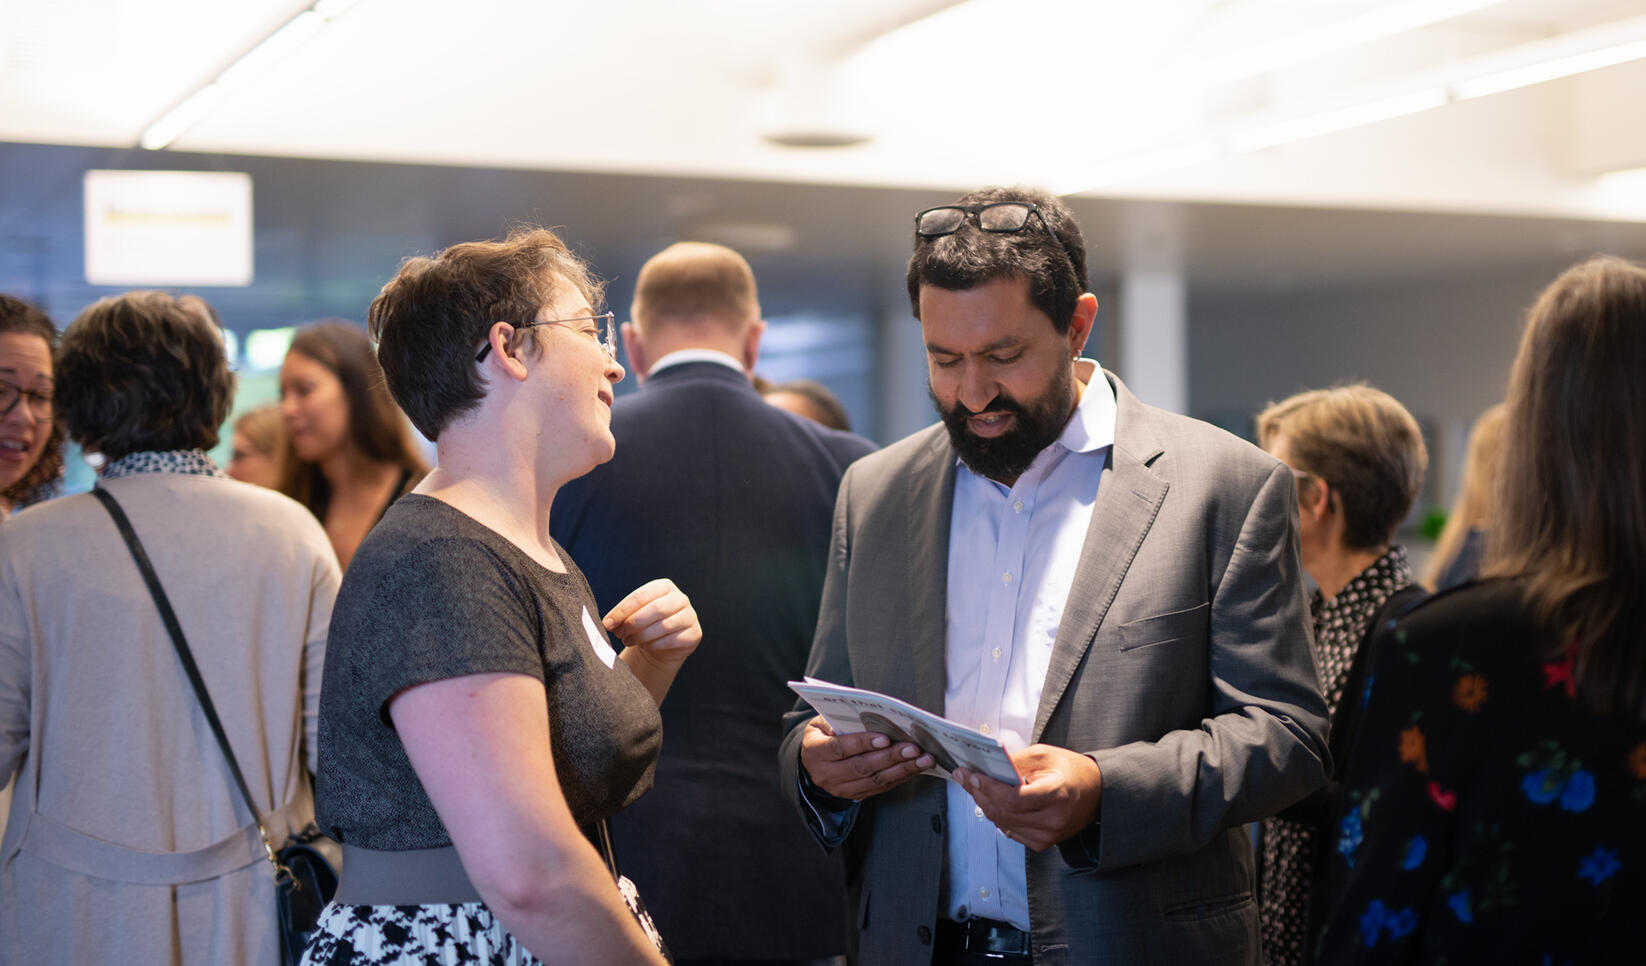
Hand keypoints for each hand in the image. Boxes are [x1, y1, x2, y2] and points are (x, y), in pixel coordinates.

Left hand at [604, 578, 700, 670]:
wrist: (662, 645)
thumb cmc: (645, 625)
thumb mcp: (633, 615)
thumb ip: (622, 615)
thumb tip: (608, 622)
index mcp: (664, 586)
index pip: (641, 595)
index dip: (622, 610)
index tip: (607, 623)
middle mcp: (680, 598)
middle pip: (655, 609)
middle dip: (633, 623)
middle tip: (619, 633)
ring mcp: (690, 616)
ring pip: (664, 626)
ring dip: (641, 636)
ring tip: (628, 640)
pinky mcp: (694, 634)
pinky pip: (672, 640)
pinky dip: (654, 645)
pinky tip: (645, 646)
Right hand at [799, 717, 933, 800]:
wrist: (812, 763)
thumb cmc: (822, 735)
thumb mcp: (821, 723)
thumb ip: (839, 719)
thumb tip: (868, 716)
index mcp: (815, 752)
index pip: (840, 748)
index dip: (862, 743)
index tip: (885, 738)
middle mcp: (827, 774)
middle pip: (861, 767)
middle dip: (890, 757)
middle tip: (913, 748)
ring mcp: (841, 789)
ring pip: (875, 781)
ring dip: (902, 770)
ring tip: (923, 760)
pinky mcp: (856, 796)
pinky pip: (881, 788)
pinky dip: (901, 777)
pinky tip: (916, 768)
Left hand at [954, 744, 1101, 851]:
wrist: (1096, 792)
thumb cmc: (1070, 770)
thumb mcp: (1043, 755)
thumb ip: (1014, 760)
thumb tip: (985, 764)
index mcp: (1056, 794)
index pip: (1013, 799)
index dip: (988, 788)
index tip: (971, 775)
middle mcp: (1053, 819)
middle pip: (1004, 813)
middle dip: (979, 794)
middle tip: (964, 778)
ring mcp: (1049, 835)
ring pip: (1003, 824)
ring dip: (985, 805)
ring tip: (974, 787)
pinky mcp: (1043, 843)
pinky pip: (1011, 832)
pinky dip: (998, 817)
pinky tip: (993, 802)